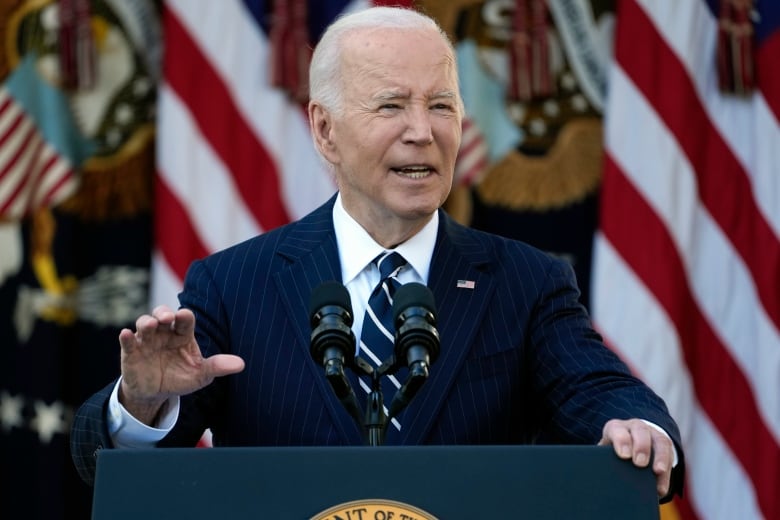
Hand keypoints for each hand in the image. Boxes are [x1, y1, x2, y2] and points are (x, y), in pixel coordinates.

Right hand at [118, 305, 244, 423]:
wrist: (157, 394)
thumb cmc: (181, 378)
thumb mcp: (201, 375)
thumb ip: (217, 366)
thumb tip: (241, 364)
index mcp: (182, 334)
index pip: (184, 319)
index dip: (184, 316)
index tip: (184, 316)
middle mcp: (164, 333)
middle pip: (162, 314)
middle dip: (164, 313)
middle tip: (167, 318)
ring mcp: (146, 341)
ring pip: (144, 323)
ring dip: (146, 322)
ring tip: (150, 325)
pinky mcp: (131, 352)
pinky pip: (127, 341)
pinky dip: (126, 337)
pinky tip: (125, 334)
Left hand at [598, 418, 674, 498]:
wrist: (627, 443)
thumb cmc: (611, 452)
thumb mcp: (604, 453)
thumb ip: (603, 460)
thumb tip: (600, 476)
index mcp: (616, 428)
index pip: (617, 429)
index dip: (621, 440)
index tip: (623, 455)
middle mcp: (634, 427)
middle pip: (640, 430)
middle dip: (641, 446)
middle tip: (640, 463)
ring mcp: (652, 434)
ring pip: (659, 440)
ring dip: (660, 457)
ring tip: (658, 472)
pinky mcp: (664, 445)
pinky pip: (670, 455)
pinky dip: (667, 472)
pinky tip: (661, 487)